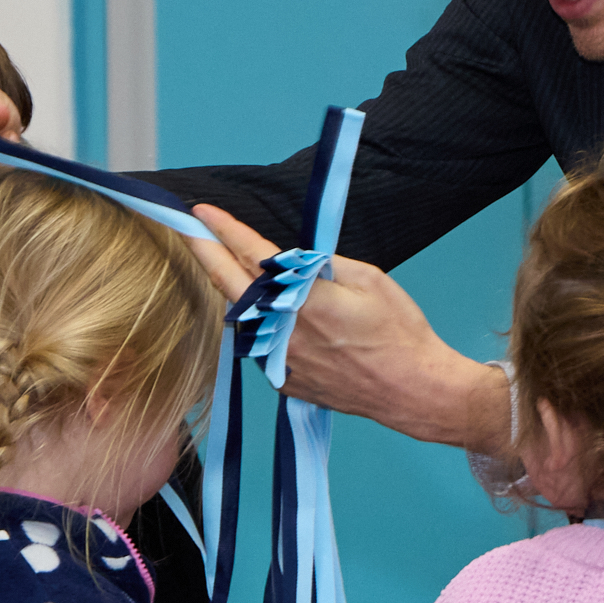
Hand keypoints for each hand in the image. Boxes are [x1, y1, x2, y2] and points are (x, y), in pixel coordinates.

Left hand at [186, 204, 510, 453]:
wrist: (413, 390)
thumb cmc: (399, 333)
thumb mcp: (369, 280)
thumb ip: (321, 266)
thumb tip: (290, 260)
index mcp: (303, 300)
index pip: (251, 256)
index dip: (224, 230)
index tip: (202, 212)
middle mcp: (282, 333)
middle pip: (228, 286)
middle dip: (205, 253)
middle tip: (190, 230)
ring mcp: (279, 362)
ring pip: (246, 319)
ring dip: (243, 295)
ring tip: (252, 277)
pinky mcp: (283, 382)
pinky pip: (263, 345)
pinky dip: (267, 326)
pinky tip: (288, 320)